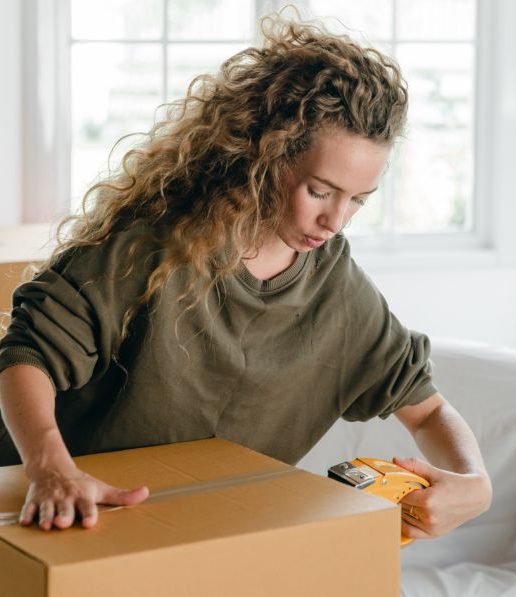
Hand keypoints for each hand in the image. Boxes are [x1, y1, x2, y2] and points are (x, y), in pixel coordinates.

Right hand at [20, 463, 148, 530]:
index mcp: (83, 496)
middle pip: (65, 509)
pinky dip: (27, 514)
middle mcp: (66, 498)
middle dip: (64, 515)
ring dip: (46, 517)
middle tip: (63, 522)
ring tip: (46, 525)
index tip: (90, 522)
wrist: (54, 468)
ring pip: (46, 509)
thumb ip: (122, 496)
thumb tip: (146, 493)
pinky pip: (29, 508)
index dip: (89, 514)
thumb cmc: (81, 483)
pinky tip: (25, 521)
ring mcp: (49, 499)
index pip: (88, 506)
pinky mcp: (34, 501)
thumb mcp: (101, 488)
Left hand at [393, 456, 491, 540]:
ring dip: (402, 511)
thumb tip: (395, 460)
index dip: (397, 490)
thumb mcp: (433, 471)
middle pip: (402, 507)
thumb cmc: (453, 482)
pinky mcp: (434, 534)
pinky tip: (403, 516)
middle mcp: (430, 517)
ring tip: (408, 501)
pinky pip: (412, 532)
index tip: (396, 486)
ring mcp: (432, 528)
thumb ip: (413, 465)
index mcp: (429, 501)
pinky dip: (405, 525)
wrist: (473, 496)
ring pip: (405, 519)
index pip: (402, 496)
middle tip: (400, 493)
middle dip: (399, 499)